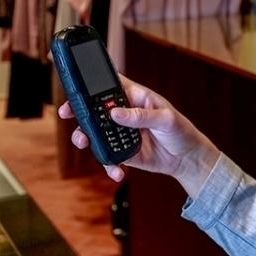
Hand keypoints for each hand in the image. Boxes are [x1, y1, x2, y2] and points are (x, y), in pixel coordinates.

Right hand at [58, 74, 219, 194]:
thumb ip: (141, 116)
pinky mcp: (124, 152)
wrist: (188, 159)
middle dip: (79, 111)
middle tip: (67, 114)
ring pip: (96, 133)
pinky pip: (109, 157)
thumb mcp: (166, 119)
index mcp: (136, 97)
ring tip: (84, 143)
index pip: (110, 85)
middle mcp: (125, 113)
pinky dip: (109, 165)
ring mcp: (122, 133)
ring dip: (86, 137)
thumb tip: (116, 113)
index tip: (76, 87)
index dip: (92, 83)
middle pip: (96, 109)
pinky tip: (117, 171)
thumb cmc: (181, 130)